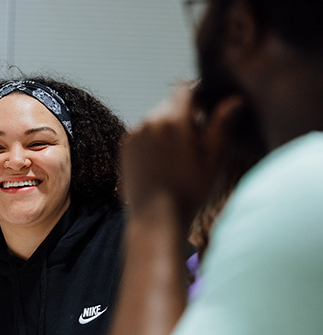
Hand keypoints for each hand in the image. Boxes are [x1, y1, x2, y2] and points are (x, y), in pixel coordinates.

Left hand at [123, 85, 243, 224]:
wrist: (156, 218)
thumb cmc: (190, 191)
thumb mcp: (213, 158)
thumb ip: (222, 125)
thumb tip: (234, 99)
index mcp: (173, 119)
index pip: (186, 90)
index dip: (199, 98)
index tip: (207, 112)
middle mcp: (149, 121)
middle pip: (170, 105)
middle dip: (183, 116)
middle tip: (195, 141)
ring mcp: (134, 135)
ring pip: (155, 120)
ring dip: (167, 129)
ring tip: (178, 157)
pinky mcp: (125, 149)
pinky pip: (142, 134)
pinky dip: (153, 141)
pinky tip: (162, 163)